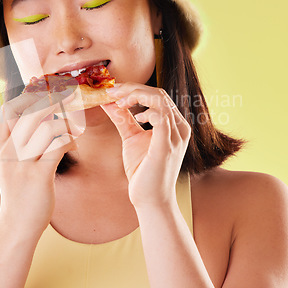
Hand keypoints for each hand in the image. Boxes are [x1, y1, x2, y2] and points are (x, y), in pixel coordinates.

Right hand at [0, 90, 83, 238]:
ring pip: (47, 127)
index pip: (8, 109)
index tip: (45, 90)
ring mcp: (22, 164)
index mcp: (0, 146)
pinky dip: (69, 141)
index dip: (28, 95)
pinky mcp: (38, 176)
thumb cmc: (20, 192)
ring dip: (66, 124)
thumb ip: (16, 142)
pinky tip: (73, 146)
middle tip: (69, 98)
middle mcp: (8, 151)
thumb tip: (34, 118)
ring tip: (74, 131)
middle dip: (53, 101)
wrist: (16, 225)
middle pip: (30, 113)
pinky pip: (58, 146)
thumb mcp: (10, 164)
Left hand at [101, 84, 190, 209]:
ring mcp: (175, 136)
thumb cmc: (143, 170)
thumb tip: (108, 102)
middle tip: (111, 92)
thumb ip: (122, 118)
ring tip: (118, 102)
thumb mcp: (131, 137)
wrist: (150, 199)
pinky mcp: (167, 146)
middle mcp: (179, 127)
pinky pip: (161, 117)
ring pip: (160, 100)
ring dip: (135, 96)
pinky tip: (135, 117)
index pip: (157, 95)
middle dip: (132, 88)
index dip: (134, 89)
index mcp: (173, 124)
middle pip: (158, 93)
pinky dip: (146, 111)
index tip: (113, 92)